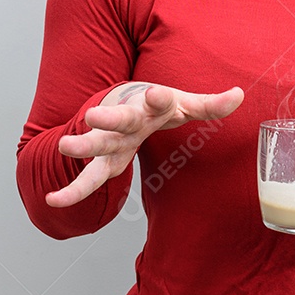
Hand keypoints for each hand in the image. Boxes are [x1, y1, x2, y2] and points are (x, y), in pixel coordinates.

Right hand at [46, 83, 243, 206]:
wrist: (124, 100)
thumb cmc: (158, 106)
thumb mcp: (185, 103)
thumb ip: (211, 104)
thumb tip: (240, 94)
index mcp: (151, 106)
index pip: (157, 101)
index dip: (159, 98)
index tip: (157, 93)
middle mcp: (128, 120)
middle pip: (118, 120)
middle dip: (107, 119)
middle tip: (93, 116)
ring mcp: (113, 140)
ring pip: (97, 145)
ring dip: (82, 147)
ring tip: (66, 148)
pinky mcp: (106, 159)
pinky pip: (89, 177)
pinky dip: (73, 190)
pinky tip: (54, 201)